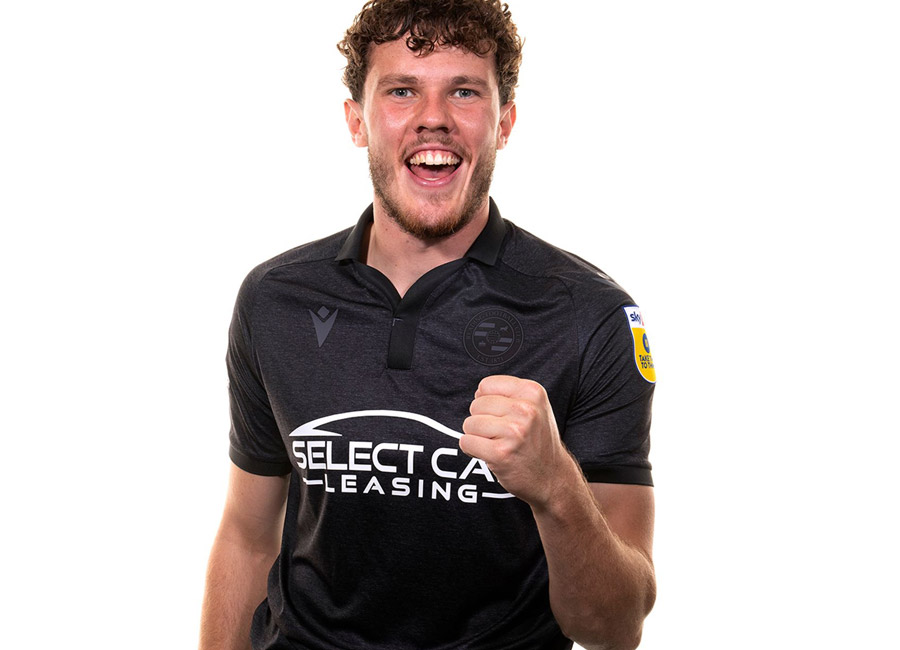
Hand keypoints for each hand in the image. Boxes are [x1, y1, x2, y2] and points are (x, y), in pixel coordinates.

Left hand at [461, 375, 577, 507]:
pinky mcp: (500, 454)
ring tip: (497, 444)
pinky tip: (491, 455)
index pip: (486, 385)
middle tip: (501, 435)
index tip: (502, 416)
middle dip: (481, 420)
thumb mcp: (534, 407)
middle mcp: (525, 410)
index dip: (487, 401)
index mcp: (532, 392)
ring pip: (469, 424)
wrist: (552, 477)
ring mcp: (514, 432)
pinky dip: (472, 450)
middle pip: (476, 405)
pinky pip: (466, 442)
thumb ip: (508, 394)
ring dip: (477, 436)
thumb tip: (477, 393)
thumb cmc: (536, 440)